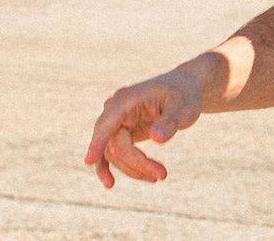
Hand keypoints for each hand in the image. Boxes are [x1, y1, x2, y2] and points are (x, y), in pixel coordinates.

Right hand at [84, 65, 205, 188]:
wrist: (185, 89)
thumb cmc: (184, 95)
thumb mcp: (183, 106)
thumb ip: (170, 121)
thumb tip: (156, 138)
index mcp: (127, 99)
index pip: (108, 123)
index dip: (98, 142)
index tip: (89, 161)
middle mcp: (115, 110)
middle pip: (114, 144)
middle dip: (135, 163)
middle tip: (162, 175)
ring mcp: (116, 122)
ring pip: (113, 153)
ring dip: (133, 168)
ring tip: (160, 176)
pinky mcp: (121, 133)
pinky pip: (111, 153)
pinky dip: (114, 167)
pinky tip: (111, 184)